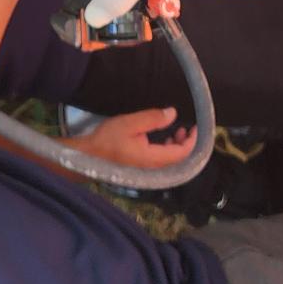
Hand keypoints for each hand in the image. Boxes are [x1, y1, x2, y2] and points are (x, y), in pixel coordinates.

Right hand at [65, 107, 192, 168]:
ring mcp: (147, 170)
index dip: (192, 140)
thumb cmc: (107, 139)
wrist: (88, 156)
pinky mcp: (141, 168)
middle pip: (178, 159)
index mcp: (153, 158)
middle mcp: (153, 168)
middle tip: (186, 128)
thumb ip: (153, 118)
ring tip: (175, 131)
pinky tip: (162, 139)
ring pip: (169, 161)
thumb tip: (173, 114)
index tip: (194, 126)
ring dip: (176, 146)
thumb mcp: (130, 123)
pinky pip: (161, 161)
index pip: (181, 153)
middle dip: (185, 143)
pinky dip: (166, 150)